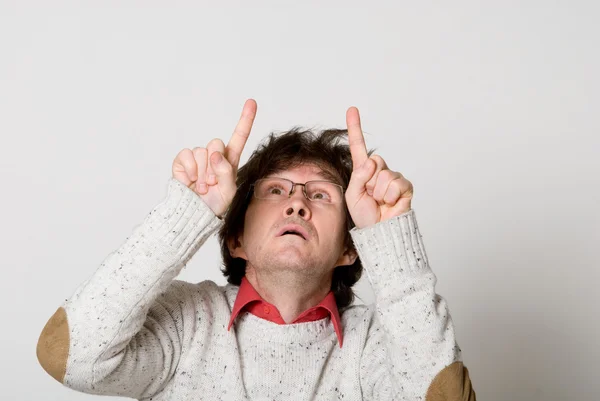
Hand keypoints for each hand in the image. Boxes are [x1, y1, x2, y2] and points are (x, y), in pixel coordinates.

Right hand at [172, 99, 256, 216]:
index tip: (251, 102)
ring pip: (202, 151)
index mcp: (230, 161)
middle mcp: (214, 156)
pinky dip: (191, 169)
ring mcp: (198, 158)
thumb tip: (214, 154)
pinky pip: (187, 155)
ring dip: (203, 172)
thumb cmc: (215, 204)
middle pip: (216, 143)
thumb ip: (226, 172)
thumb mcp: (229, 191)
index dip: (245, 120)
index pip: (239, 137)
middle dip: (214, 164)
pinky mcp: (183, 162)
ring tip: (203, 186)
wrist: (195, 214)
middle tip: (212, 183)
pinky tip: (192, 181)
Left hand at [344, 107, 413, 228]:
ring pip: (384, 175)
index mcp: (363, 171)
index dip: (355, 128)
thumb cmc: (365, 216)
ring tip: (380, 202)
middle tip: (371, 196)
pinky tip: (390, 203)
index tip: (352, 109)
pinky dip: (390, 195)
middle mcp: (379, 171)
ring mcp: (393, 178)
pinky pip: (395, 183)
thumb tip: (372, 161)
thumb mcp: (352, 195)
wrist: (380, 232)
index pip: (358, 146)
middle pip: (374, 162)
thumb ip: (358, 176)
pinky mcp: (405, 186)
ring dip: (379, 192)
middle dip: (370, 182)